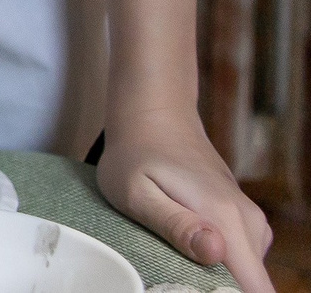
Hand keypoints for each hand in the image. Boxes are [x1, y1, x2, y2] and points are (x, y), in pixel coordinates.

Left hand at [97, 105, 272, 292]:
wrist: (155, 116)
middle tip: (177, 282)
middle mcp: (249, 222)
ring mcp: (250, 221)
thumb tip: (215, 253)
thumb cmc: (136, 154)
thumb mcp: (137, 191)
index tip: (193, 292)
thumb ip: (174, 224)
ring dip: (219, 281)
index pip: (255, 288)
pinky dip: (222, 268)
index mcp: (226, 219)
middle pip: (253, 285)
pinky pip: (243, 260)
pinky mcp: (244, 221)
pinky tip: (189, 256)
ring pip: (249, 275)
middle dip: (220, 291)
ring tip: (179, 268)